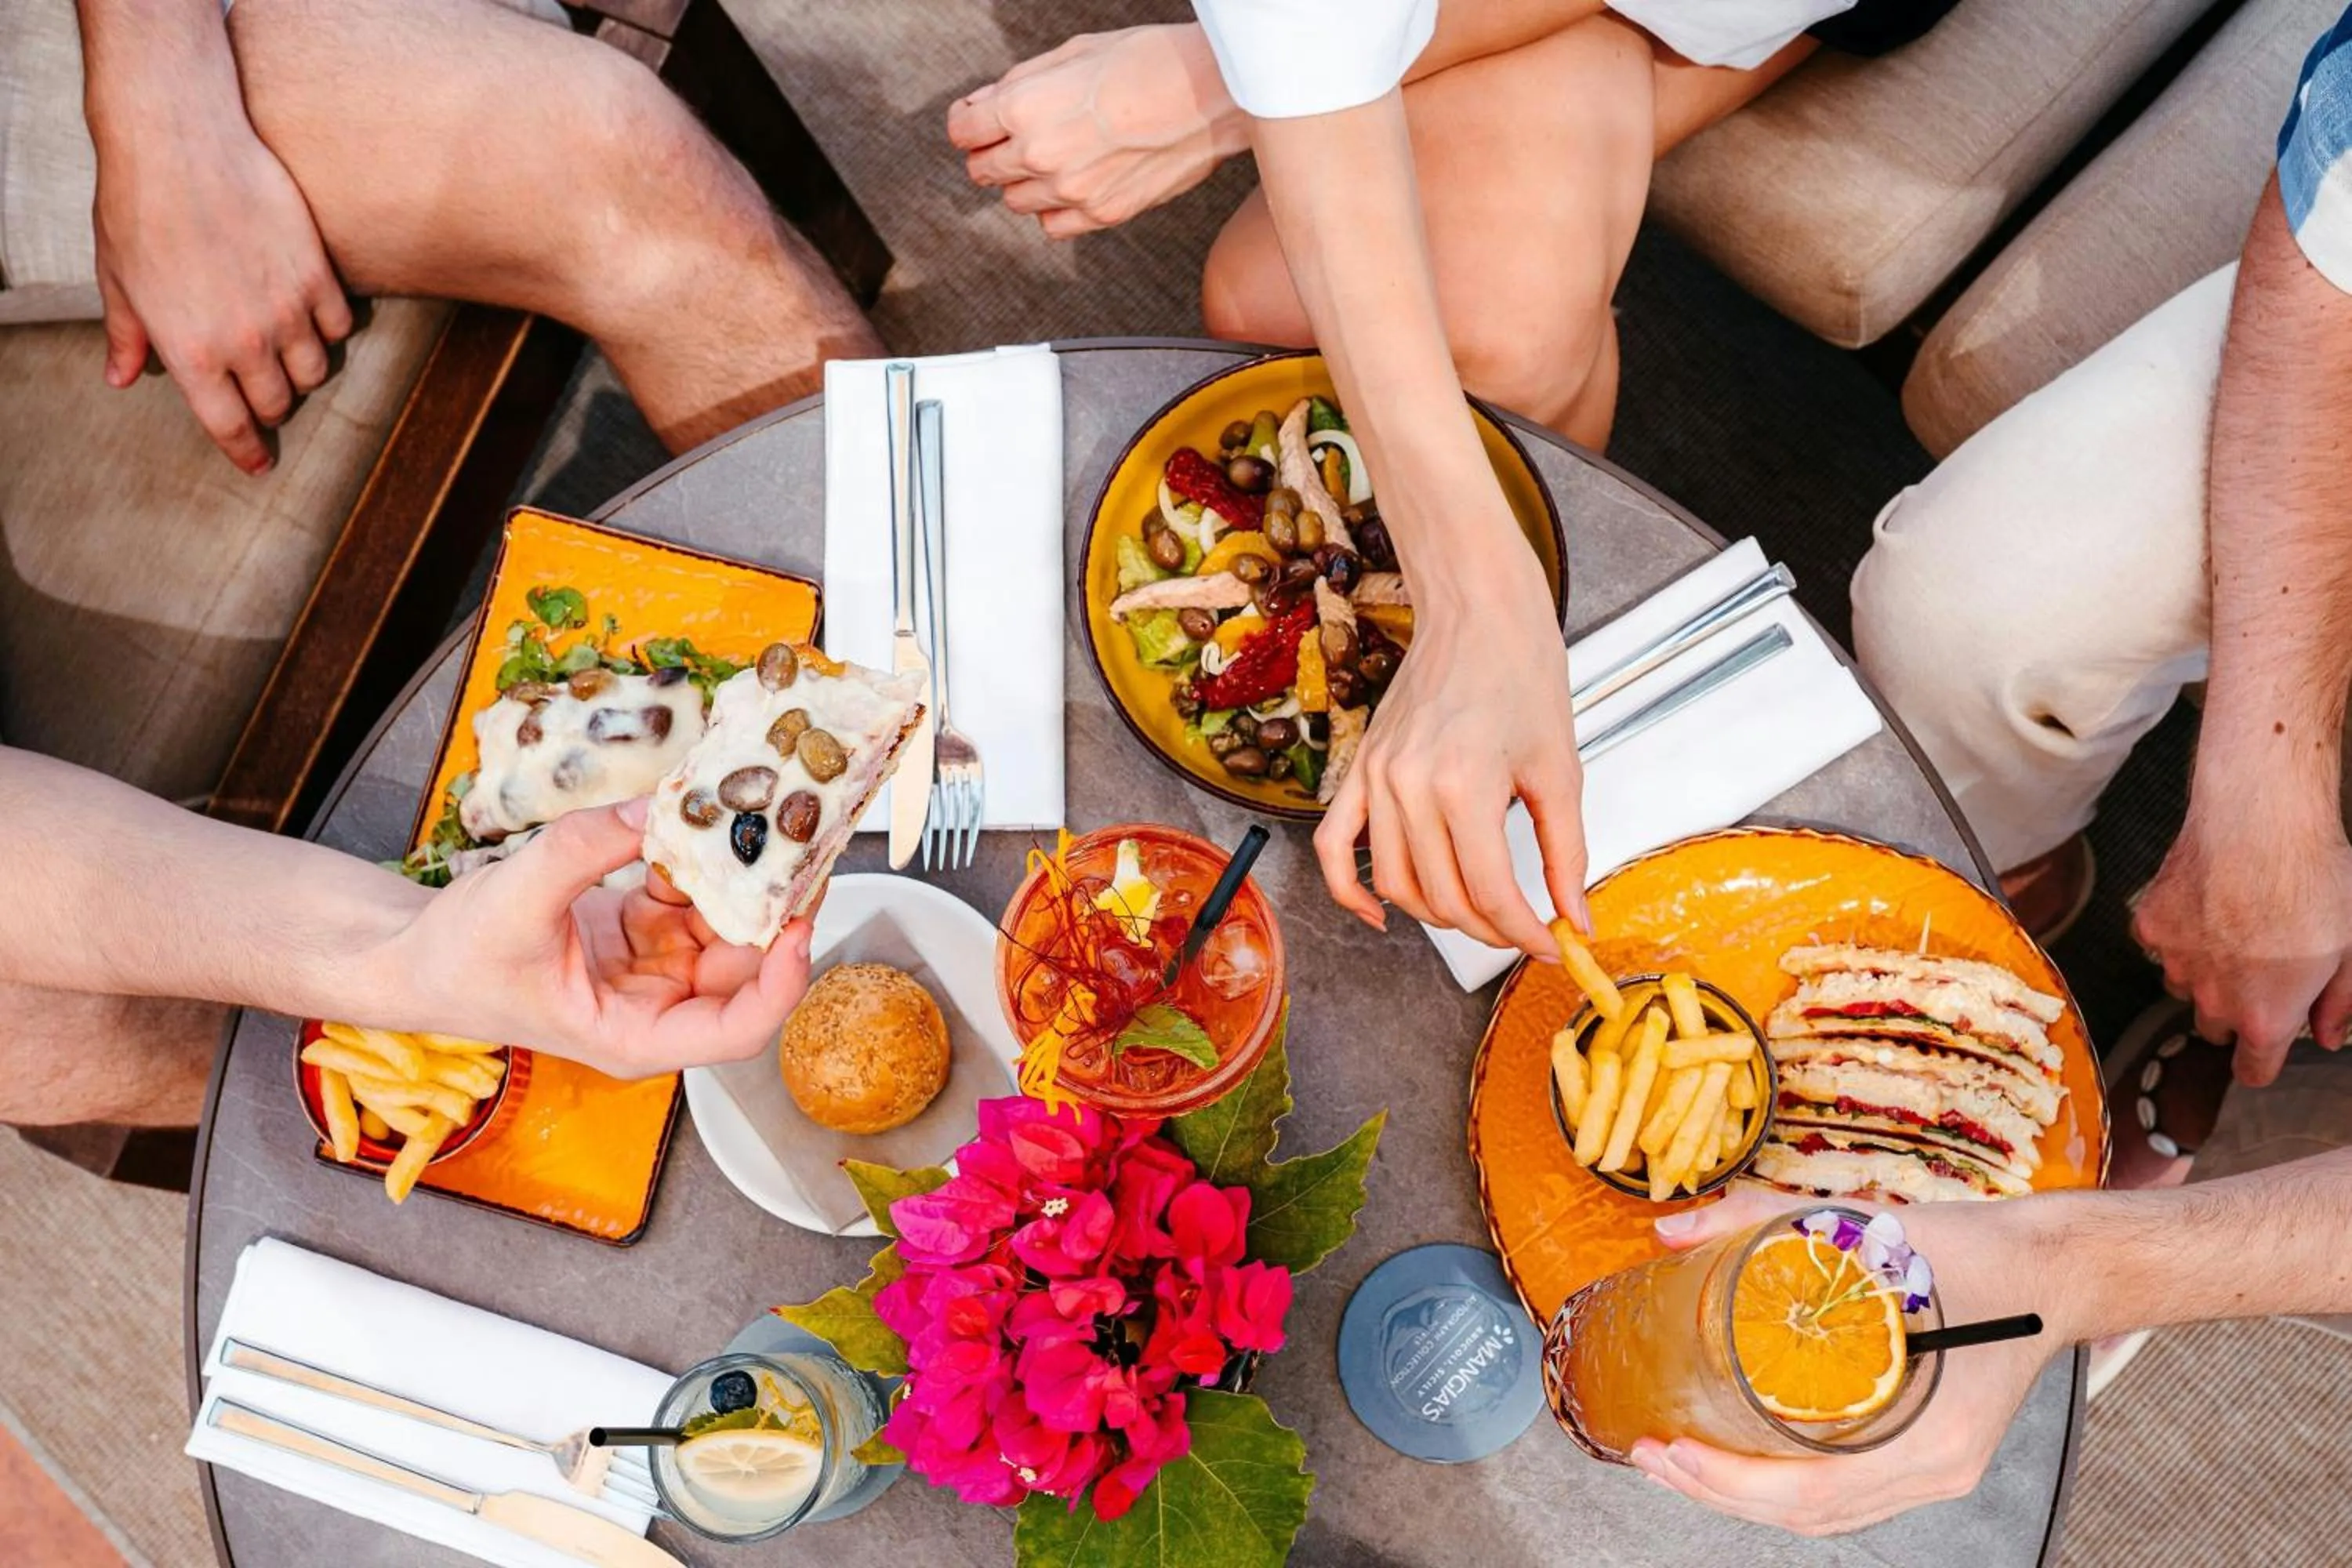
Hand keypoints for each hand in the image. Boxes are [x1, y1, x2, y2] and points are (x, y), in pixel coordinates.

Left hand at [89, 92, 352, 473]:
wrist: (178, 142)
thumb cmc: (136, 206)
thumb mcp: (116, 277)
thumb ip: (128, 335)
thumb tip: (121, 375)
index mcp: (188, 351)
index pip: (228, 426)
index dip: (246, 452)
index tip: (258, 463)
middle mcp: (243, 342)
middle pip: (277, 402)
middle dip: (270, 404)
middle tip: (263, 390)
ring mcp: (286, 310)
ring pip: (314, 370)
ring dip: (301, 369)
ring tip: (289, 351)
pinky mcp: (317, 276)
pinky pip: (339, 327)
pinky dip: (328, 329)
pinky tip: (311, 312)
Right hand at [384, 798, 812, 1078]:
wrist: (415, 957)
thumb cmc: (456, 963)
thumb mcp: (515, 899)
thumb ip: (584, 849)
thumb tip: (656, 808)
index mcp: (637, 1036)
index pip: (738, 1029)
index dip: (781, 982)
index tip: (798, 925)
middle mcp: (660, 1008)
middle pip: (745, 966)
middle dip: (775, 906)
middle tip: (801, 842)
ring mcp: (656, 969)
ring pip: (725, 922)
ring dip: (742, 873)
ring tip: (765, 816)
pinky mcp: (644, 932)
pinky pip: (691, 893)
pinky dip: (698, 857)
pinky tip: (704, 817)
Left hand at [947, 26, 1248, 239]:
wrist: (1211, 94)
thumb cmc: (1148, 61)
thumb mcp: (1072, 52)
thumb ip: (1019, 84)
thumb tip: (985, 105)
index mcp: (1023, 108)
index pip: (962, 132)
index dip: (968, 122)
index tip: (977, 119)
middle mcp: (1038, 156)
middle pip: (984, 171)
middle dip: (992, 152)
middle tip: (1014, 138)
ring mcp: (1071, 191)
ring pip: (1016, 202)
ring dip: (1024, 182)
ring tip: (1055, 157)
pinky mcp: (1103, 214)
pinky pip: (1054, 226)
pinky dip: (1055, 209)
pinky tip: (1074, 184)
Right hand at [1312, 556, 1586, 954]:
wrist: (1477, 609)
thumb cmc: (1522, 671)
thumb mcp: (1560, 768)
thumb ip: (1566, 852)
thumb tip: (1574, 917)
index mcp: (1464, 785)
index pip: (1490, 891)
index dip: (1525, 931)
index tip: (1550, 943)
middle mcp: (1409, 786)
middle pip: (1442, 898)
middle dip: (1489, 928)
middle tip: (1524, 928)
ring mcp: (1376, 779)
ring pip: (1396, 885)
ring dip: (1438, 915)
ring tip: (1477, 913)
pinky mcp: (1361, 769)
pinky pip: (1335, 848)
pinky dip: (1351, 891)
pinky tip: (1381, 914)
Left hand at [1629, 1186, 2065, 1535]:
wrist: (2053, 1266)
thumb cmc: (1983, 1255)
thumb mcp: (1870, 1229)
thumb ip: (1762, 1221)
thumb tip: (1674, 1232)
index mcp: (1932, 1439)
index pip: (1813, 1493)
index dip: (1733, 1482)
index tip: (1673, 1451)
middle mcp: (1934, 1471)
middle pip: (1810, 1517)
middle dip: (1719, 1494)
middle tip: (1653, 1456)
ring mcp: (1934, 1470)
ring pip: (1826, 1515)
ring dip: (1746, 1499)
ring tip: (1680, 1464)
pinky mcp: (1927, 1454)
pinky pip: (1847, 1494)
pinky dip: (1786, 1488)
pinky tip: (1741, 1460)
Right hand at [2131, 799, 2351, 1083]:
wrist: (2260, 824)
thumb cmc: (2314, 882)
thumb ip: (2341, 1003)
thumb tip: (2327, 1035)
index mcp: (2266, 1016)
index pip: (2253, 1071)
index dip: (2263, 1062)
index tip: (2269, 1047)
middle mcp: (2214, 999)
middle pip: (2214, 1029)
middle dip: (2236, 1011)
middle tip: (2262, 971)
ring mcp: (2177, 962)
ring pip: (2185, 987)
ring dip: (2206, 974)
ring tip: (2235, 931)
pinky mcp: (2151, 926)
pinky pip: (2162, 945)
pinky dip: (2180, 934)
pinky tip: (2207, 904)